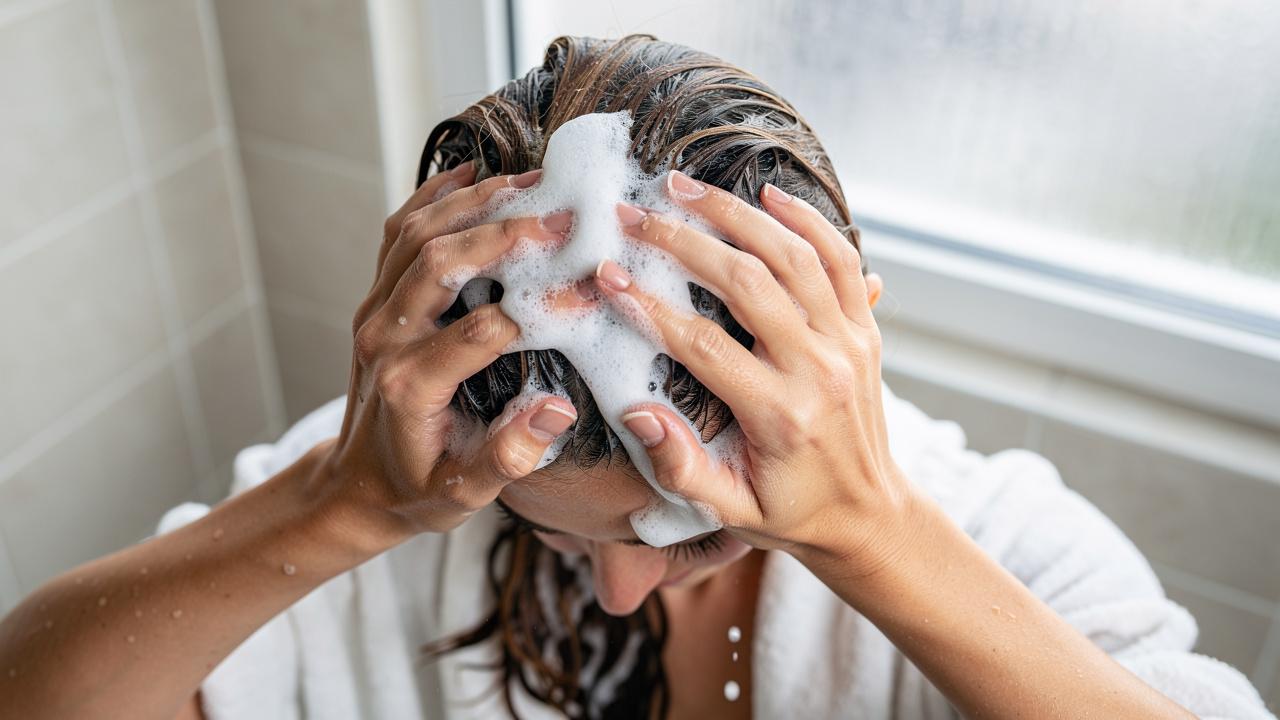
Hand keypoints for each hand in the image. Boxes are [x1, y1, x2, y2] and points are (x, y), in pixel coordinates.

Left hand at [321, 165, 579, 544]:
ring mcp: (374, 312)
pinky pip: (397, 232)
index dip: (541, 307)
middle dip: (505, 232)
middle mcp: (384, 338)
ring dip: (473, 202)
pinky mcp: (375, 299)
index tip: (591, 290)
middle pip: (440, 262)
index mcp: (411, 385)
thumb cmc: (418, 490)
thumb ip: (510, 456)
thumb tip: (559, 410)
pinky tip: (473, 172)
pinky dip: (432, 196)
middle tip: (564, 215)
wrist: (357, 487)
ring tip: (531, 183)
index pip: (485, 330)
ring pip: (416, 234)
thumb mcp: (464, 495)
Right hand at [597, 171, 916, 575]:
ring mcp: (849, 343)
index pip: (703, 345)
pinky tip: (768, 194)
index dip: (648, 306)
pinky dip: (806, 220)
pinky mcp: (865, 328)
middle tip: (633, 215)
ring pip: (794, 256)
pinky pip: (839, 259)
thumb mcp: (729, 511)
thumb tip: (637, 413)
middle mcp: (820, 370)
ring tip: (685, 188)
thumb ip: (680, 467)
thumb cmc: (789, 512)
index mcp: (781, 415)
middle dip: (682, 241)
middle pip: (747, 283)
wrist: (868, 514)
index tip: (607, 275)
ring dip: (736, 214)